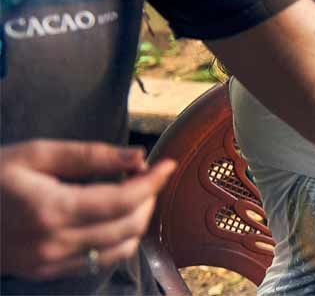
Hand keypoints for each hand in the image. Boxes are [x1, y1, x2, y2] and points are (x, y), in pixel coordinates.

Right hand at [0, 140, 175, 280]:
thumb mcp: (34, 154)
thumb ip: (89, 156)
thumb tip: (137, 157)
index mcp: (52, 209)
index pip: (123, 200)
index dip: (152, 182)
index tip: (167, 164)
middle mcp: (54, 243)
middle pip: (128, 227)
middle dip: (147, 199)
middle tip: (145, 176)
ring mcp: (49, 263)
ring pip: (119, 250)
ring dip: (136, 222)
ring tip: (131, 194)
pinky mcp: (45, 273)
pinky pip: (98, 263)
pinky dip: (117, 241)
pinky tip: (111, 218)